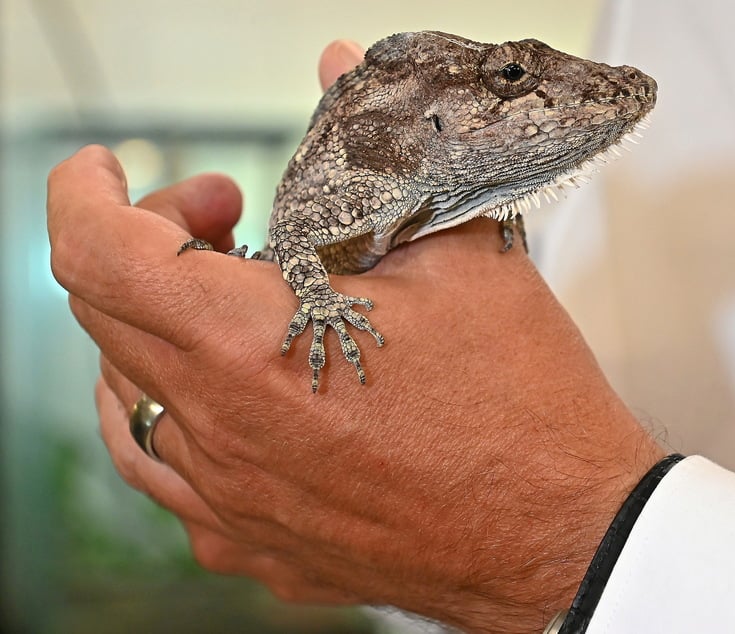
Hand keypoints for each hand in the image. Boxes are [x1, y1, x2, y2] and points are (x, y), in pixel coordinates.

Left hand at [47, 40, 662, 632]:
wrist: (567, 531)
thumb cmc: (523, 405)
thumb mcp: (459, 252)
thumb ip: (375, 158)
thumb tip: (341, 73)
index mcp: (252, 348)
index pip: (98, 253)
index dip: (87, 192)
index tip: (110, 174)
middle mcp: (223, 435)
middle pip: (109, 318)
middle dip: (152, 246)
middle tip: (232, 228)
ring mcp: (233, 505)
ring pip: (126, 403)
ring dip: (155, 334)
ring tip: (228, 309)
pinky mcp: (260, 548)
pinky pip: (172, 480)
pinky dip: (179, 418)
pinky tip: (238, 400)